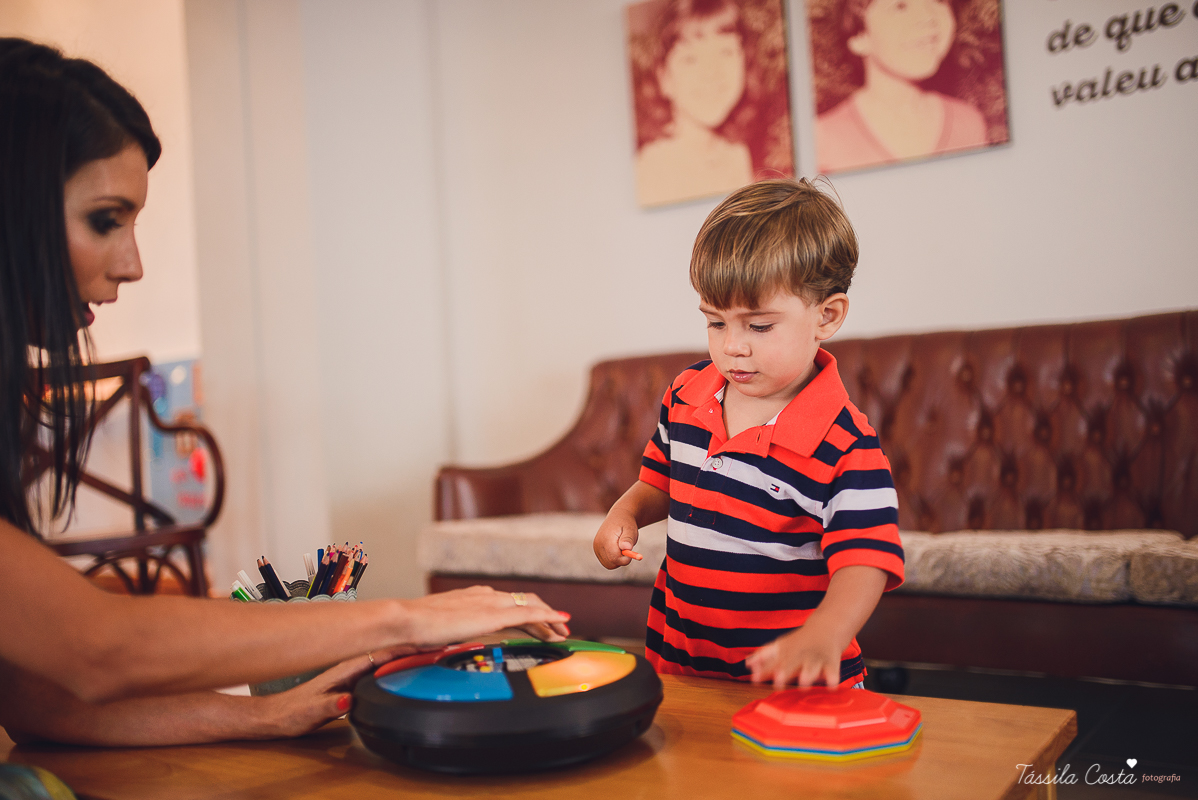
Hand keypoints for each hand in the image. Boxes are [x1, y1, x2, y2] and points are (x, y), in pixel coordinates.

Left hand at [257, 645, 425, 737]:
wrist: (278, 716)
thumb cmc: (292, 712)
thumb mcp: (310, 713)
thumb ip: (328, 706)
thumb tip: (347, 701)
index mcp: (345, 669)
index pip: (381, 655)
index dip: (405, 649)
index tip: (427, 645)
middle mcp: (351, 667)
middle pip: (389, 652)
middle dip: (413, 645)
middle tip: (439, 642)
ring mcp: (352, 673)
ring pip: (387, 659)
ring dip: (407, 654)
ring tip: (431, 651)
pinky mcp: (353, 682)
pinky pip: (381, 670)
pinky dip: (397, 666)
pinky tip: (407, 668)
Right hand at [397, 586, 570, 646]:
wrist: (407, 620)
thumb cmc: (415, 627)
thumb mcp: (440, 629)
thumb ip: (452, 632)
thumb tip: (449, 643)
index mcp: (473, 597)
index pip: (507, 602)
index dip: (526, 612)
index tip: (536, 623)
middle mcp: (485, 595)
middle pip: (525, 602)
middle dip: (544, 616)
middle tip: (556, 630)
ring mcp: (491, 603)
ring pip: (532, 606)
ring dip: (549, 619)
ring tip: (562, 632)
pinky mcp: (494, 615)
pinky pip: (530, 614)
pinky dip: (548, 617)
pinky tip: (560, 623)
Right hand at [593, 509, 638, 568]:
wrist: (618, 516)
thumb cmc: (626, 524)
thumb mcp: (630, 529)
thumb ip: (628, 539)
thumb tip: (626, 548)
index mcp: (606, 539)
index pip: (614, 558)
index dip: (625, 559)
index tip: (632, 553)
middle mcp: (598, 544)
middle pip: (611, 563)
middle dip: (621, 560)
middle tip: (628, 551)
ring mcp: (596, 548)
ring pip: (609, 564)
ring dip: (618, 560)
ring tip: (622, 547)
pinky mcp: (596, 550)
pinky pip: (606, 562)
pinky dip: (614, 559)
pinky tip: (617, 548)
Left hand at [745, 626, 843, 690]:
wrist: (826, 627)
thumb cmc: (800, 642)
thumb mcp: (781, 646)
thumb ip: (765, 656)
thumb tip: (748, 664)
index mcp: (785, 652)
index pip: (772, 662)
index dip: (763, 670)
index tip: (754, 678)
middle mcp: (799, 655)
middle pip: (790, 663)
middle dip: (784, 671)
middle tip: (777, 680)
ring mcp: (815, 658)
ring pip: (811, 666)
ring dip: (807, 674)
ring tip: (804, 682)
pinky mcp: (831, 662)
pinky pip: (832, 671)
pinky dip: (832, 677)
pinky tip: (830, 684)